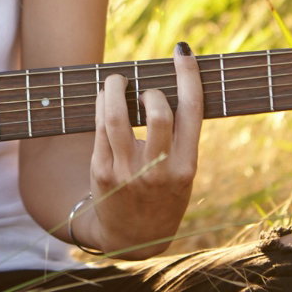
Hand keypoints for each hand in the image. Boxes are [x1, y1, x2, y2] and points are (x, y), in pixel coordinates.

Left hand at [84, 41, 202, 256]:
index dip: (188, 76)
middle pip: (156, 112)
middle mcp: (158, 170)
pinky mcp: (101, 171)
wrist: (132, 239)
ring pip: (117, 116)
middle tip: (143, 89)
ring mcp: (126, 172)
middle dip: (149, 90)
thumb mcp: (183, 173)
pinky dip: (102, 104)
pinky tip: (105, 98)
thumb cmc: (163, 196)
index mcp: (186, 167)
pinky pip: (99, 127)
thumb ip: (180, 137)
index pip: (192, 111)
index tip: (182, 52)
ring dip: (116, 88)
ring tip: (117, 81)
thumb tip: (170, 84)